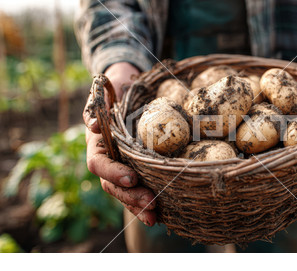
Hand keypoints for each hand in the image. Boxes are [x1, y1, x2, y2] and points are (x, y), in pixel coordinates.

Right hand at [84, 62, 156, 225]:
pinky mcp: (138, 170)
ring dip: (140, 206)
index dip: (113, 173)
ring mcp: (123, 167)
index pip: (99, 165)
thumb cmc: (114, 89)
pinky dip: (149, 202)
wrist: (128, 88)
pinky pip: (141, 189)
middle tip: (150, 204)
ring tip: (154, 217)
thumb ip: (95, 107)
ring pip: (126, 193)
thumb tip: (93, 126)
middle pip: (113, 185)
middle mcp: (108, 160)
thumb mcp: (102, 92)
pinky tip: (162, 213)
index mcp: (96, 145)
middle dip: (131, 197)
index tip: (132, 178)